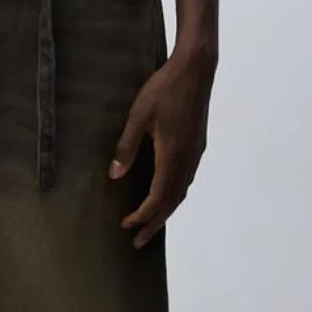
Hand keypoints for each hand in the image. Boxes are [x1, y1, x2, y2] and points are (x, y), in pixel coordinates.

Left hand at [109, 48, 216, 248]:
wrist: (196, 69)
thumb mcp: (138, 116)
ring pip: (181, 192)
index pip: (158, 197)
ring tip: (151, 224)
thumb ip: (125, 147)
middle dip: (154, 223)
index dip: (142, 215)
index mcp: (173, 155)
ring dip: (165, 211)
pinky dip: (174, 195)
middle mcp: (187, 159)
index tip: (126, 226)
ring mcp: (195, 152)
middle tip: (139, 242)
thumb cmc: (164, 89)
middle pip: (172, 202)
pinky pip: (186, 179)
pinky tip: (165, 195)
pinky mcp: (197, 145)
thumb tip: (114, 176)